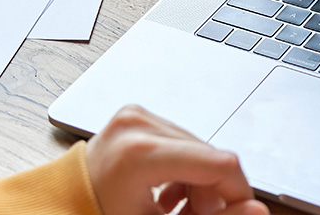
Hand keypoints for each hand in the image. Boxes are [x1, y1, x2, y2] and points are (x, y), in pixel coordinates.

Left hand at [86, 105, 268, 214]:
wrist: (62, 212)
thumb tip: (256, 212)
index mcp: (139, 153)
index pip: (219, 163)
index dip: (238, 193)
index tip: (241, 213)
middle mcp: (136, 124)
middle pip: (209, 155)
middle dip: (213, 193)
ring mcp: (134, 115)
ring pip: (197, 148)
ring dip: (198, 182)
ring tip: (178, 211)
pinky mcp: (133, 114)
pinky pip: (178, 140)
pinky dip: (182, 168)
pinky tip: (168, 196)